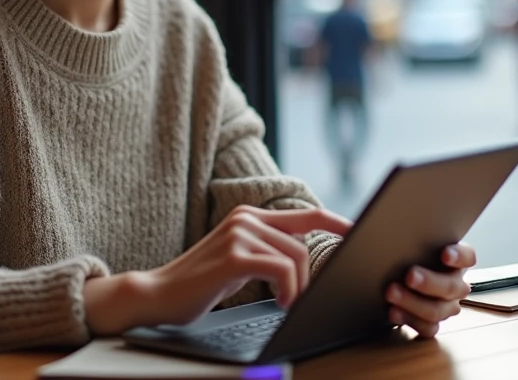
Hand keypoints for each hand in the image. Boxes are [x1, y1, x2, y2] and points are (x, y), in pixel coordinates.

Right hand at [84, 206, 350, 333]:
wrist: (158, 295)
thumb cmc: (200, 285)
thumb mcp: (240, 262)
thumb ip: (268, 253)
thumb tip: (306, 263)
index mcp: (249, 216)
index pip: (306, 215)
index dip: (337, 222)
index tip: (359, 233)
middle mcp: (246, 218)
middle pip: (303, 243)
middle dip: (310, 275)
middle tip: (297, 299)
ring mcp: (239, 233)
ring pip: (296, 257)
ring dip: (297, 287)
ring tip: (284, 303)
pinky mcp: (234, 254)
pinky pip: (282, 269)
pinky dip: (288, 290)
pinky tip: (278, 302)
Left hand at [384, 243, 475, 337]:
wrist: (399, 276)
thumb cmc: (409, 254)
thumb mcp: (415, 243)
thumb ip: (416, 238)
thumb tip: (399, 227)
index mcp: (457, 261)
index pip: (468, 257)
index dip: (459, 256)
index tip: (445, 254)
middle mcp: (456, 285)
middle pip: (450, 287)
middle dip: (428, 282)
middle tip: (409, 275)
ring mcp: (447, 306)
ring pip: (437, 310)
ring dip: (413, 302)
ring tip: (391, 292)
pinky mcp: (433, 323)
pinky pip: (427, 328)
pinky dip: (409, 320)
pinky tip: (393, 312)